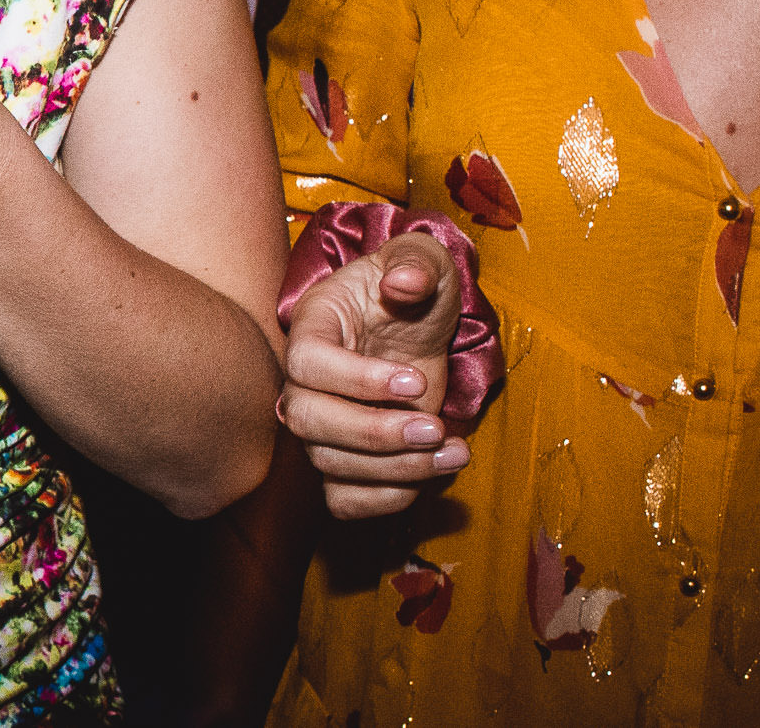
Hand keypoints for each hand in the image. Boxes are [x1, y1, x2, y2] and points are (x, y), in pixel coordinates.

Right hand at [279, 235, 467, 518]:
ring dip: (396, 469)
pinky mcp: (345, 457)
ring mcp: (322, 422)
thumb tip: (403, 284)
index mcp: (314, 324)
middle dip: (373, 434)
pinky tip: (430, 476)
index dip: (357, 380)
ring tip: (454, 451)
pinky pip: (343, 499)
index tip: (415, 381)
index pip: (306, 362)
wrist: (417, 323)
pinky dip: (384, 500)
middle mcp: (306, 379)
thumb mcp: (424, 259)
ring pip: (329, 463)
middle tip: (434, 427)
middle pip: (305, 421)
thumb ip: (416, 263)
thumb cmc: (415, 283)